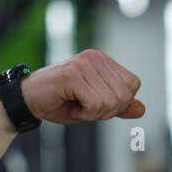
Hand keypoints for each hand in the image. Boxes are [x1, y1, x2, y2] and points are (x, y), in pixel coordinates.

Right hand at [20, 50, 145, 124]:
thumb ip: (118, 106)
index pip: (133, 85)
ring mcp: (83, 64)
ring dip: (95, 113)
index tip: (98, 104)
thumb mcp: (95, 106)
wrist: (28, 100)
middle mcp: (95, 57)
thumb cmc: (61, 102)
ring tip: (77, 105)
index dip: (120, 103)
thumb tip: (142, 110)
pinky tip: (71, 106)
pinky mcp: (72, 75)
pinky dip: (85, 114)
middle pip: (125, 95)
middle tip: (86, 107)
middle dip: (108, 111)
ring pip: (111, 102)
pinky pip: (96, 105)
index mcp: (103, 60)